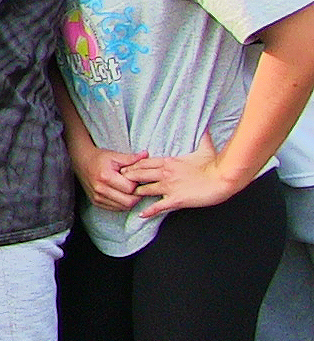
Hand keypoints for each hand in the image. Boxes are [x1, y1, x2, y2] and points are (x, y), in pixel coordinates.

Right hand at [72, 145, 150, 211]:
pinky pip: (116, 209)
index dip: (137, 184)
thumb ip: (132, 158)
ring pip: (123, 207)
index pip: (130, 188)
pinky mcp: (96, 202)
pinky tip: (122, 194)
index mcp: (105, 176)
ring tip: (130, 190)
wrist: (81, 162)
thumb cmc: (99, 158)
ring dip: (130, 200)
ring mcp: (97, 197)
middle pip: (128, 202)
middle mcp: (100, 189)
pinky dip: (122, 203)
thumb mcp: (115, 156)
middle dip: (137, 195)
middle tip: (137, 186)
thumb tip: (146, 154)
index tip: (137, 179)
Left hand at [127, 131, 243, 217]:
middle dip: (128, 178)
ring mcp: (169, 187)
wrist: (223, 178)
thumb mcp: (206, 148)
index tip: (124, 168)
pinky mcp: (176, 199)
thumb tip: (206, 126)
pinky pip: (158, 206)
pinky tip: (140, 214)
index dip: (133, 166)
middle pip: (139, 174)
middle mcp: (165, 173)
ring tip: (125, 196)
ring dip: (135, 193)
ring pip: (145, 189)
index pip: (144, 162)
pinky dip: (148, 211)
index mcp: (169, 161)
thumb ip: (202, 137)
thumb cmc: (215, 164)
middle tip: (118, 181)